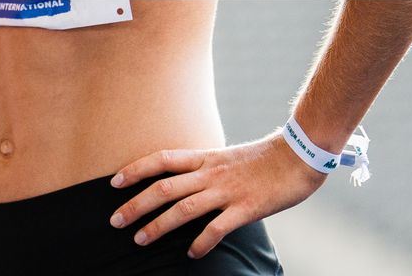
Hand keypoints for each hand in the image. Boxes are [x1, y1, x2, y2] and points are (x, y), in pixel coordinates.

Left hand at [109, 133, 324, 258]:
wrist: (299, 155)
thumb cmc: (262, 159)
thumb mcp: (225, 157)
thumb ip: (203, 168)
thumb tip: (183, 182)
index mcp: (203, 157)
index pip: (160, 160)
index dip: (134, 170)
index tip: (113, 182)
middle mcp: (209, 173)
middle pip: (163, 188)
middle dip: (135, 204)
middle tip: (115, 220)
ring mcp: (227, 191)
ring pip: (183, 209)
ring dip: (158, 226)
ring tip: (140, 240)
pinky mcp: (246, 209)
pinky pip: (217, 229)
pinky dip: (202, 243)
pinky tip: (192, 255)